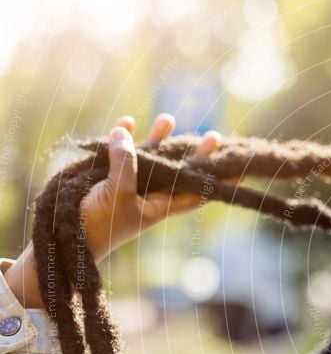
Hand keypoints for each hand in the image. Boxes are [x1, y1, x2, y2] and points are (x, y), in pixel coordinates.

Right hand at [82, 113, 220, 261]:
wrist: (68, 235)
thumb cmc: (101, 223)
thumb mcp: (118, 194)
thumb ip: (126, 163)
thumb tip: (127, 131)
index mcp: (161, 205)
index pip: (197, 193)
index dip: (217, 182)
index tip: (238, 171)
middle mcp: (150, 193)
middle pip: (179, 170)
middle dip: (196, 154)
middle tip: (215, 137)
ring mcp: (130, 183)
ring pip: (151, 157)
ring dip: (159, 138)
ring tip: (169, 118)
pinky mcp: (108, 175)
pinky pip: (120, 152)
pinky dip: (124, 137)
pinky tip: (128, 122)